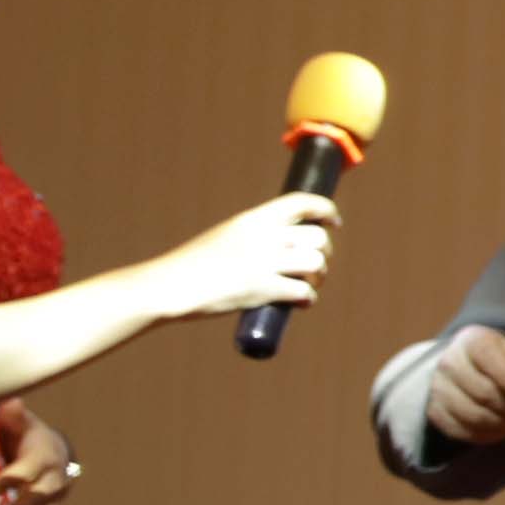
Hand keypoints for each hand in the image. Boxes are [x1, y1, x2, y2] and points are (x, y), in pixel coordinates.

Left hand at [0, 409, 81, 504]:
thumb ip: (14, 416)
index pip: (28, 470)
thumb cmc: (29, 434)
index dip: (13, 477)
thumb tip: (11, 404)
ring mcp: (50, 504)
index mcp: (43, 458)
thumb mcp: (21, 421)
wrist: (57, 452)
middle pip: (36, 501)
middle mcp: (51, 483)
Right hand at [163, 187, 338, 328]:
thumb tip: (281, 249)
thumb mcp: (226, 236)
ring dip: (320, 276)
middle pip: (317, 237)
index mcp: (253, 219)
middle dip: (325, 251)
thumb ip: (253, 238)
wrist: (169, 286)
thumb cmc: (194, 264)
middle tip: (317, 264)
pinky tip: (304, 302)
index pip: (301, 202)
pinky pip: (303, 291)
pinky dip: (308, 298)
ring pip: (316, 264)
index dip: (325, 209)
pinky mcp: (263, 290)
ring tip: (311, 284)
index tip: (334, 221)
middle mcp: (264, 236)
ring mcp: (265, 263)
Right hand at [424, 325, 504, 448]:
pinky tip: (499, 429)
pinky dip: (484, 435)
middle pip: (484, 393)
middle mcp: (449, 362)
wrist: (468, 367)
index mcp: (472, 341)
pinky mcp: (434, 410)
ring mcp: (437, 387)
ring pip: (473, 415)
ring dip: (500, 424)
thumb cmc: (501, 360)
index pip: (489, 358)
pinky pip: (460, 431)